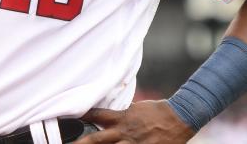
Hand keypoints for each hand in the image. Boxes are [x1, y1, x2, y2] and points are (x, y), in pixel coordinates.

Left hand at [77, 100, 195, 142]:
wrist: (179, 117)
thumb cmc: (157, 112)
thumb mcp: (136, 108)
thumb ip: (121, 114)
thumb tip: (108, 114)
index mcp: (121, 118)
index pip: (96, 115)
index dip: (82, 116)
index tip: (67, 118)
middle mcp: (124, 132)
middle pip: (96, 139)